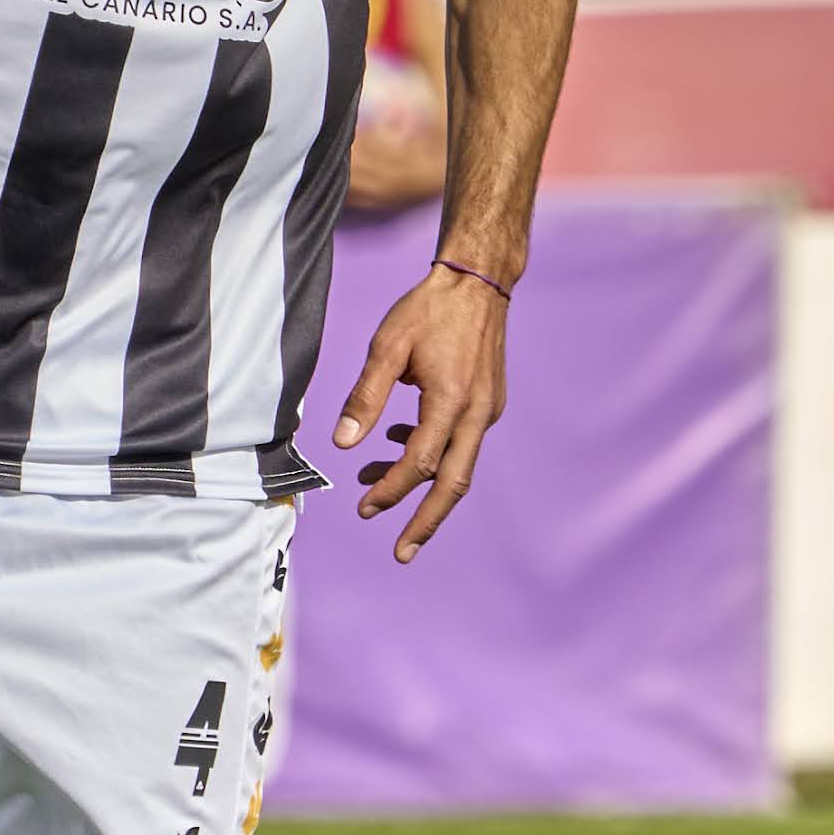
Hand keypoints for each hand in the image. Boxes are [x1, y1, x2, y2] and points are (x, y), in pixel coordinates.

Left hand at [329, 263, 511, 562]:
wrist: (479, 282)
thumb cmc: (430, 309)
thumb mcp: (387, 347)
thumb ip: (365, 398)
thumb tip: (343, 445)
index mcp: (452, 401)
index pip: (419, 462)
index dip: (391, 489)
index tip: (364, 506)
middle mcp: (477, 413)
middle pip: (454, 484)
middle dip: (426, 522)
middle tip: (402, 552)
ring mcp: (488, 410)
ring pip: (458, 467)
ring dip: (422, 487)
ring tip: (377, 488)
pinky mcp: (489, 404)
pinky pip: (461, 444)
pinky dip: (433, 456)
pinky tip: (399, 443)